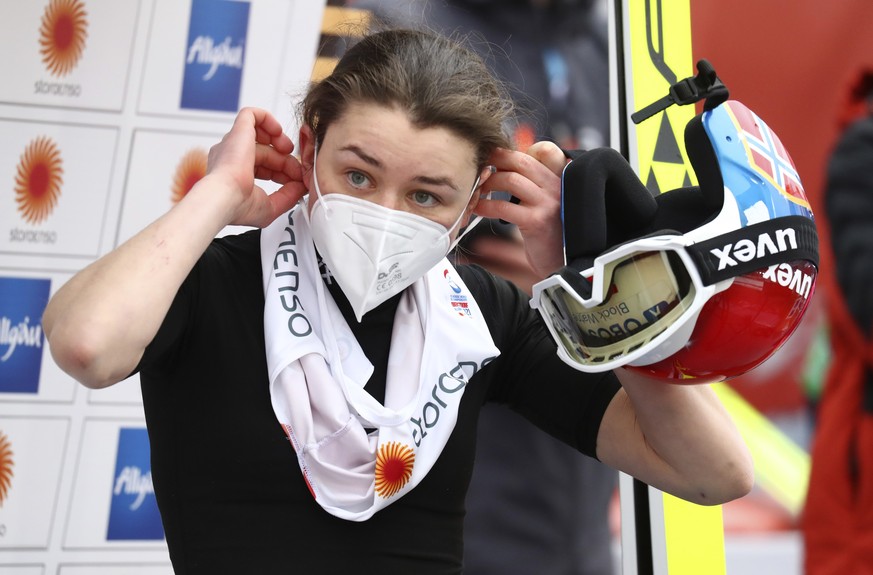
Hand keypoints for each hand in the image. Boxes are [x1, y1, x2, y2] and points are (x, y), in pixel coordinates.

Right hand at [206, 107, 306, 227]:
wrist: (225, 198)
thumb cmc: (239, 205)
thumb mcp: (271, 207)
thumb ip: (288, 196)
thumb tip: (301, 188)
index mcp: (235, 174)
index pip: (264, 167)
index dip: (282, 171)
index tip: (296, 180)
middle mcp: (232, 157)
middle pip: (265, 152)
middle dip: (285, 160)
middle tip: (298, 170)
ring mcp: (234, 143)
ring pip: (259, 133)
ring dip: (278, 140)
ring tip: (288, 149)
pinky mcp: (238, 131)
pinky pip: (251, 114)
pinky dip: (267, 119)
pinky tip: (278, 132)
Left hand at [475, 141, 565, 276]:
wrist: (561, 263)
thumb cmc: (549, 233)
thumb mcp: (545, 203)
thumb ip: (532, 183)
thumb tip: (503, 164)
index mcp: (560, 179)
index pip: (542, 151)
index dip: (514, 151)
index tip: (496, 157)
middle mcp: (557, 186)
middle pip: (521, 160)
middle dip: (496, 161)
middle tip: (480, 168)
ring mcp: (548, 203)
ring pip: (511, 180)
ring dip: (488, 184)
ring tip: (478, 192)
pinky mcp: (537, 221)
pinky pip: (504, 206)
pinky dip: (485, 206)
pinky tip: (478, 209)